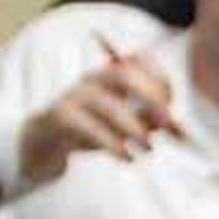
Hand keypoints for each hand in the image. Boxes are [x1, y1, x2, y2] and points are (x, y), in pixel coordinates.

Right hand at [16, 42, 183, 186]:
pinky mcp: (60, 118)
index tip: (173, 103)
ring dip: (135, 128)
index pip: (139, 61)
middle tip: (168, 125)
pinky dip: (112, 144)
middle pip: (124, 75)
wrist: (40, 145)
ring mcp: (73, 97)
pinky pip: (89, 128)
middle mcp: (92, 80)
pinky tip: (127, 158)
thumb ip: (147, 122)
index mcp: (108, 75)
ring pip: (109, 106)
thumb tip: (178, 128)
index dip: (161, 78)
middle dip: (152, 98)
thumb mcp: (121, 126)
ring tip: (149, 149)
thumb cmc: (86, 132)